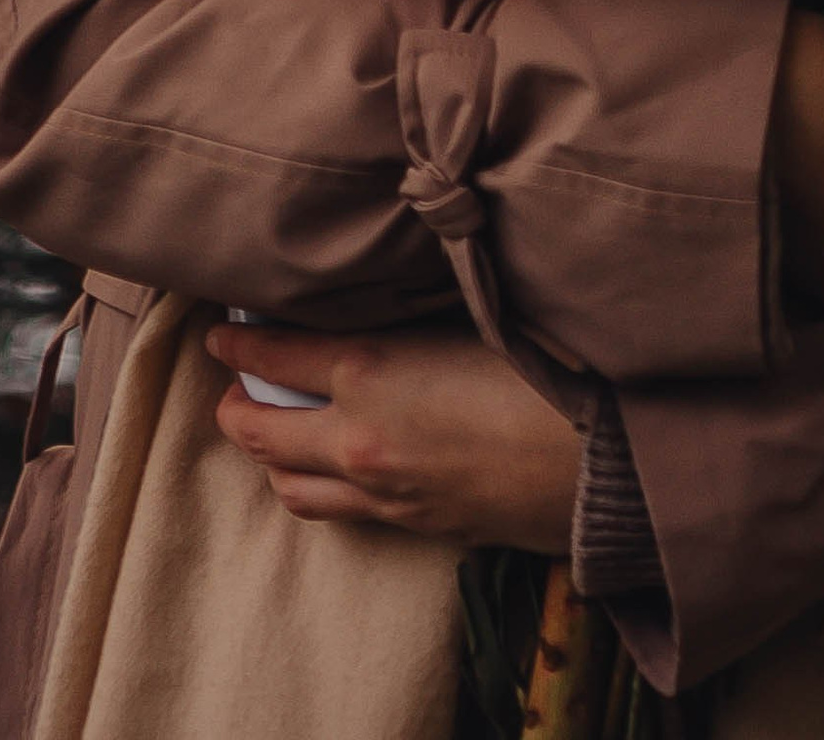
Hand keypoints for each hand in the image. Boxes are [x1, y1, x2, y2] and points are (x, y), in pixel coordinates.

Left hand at [207, 322, 581, 551]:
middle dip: (236, 409)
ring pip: (292, 488)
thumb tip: (378, 296)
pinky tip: (335, 467)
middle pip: (260, 433)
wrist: (604, 462)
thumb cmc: (547, 369)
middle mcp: (359, 440)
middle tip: (232, 387)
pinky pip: (341, 513)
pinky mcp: (415, 528)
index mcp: (369, 371)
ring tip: (273, 431)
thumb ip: (409, 312)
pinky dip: (319, 488)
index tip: (219, 334)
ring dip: (271, 457)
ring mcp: (384, 494)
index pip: (274, 355)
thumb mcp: (468, 317)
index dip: (238, 343)